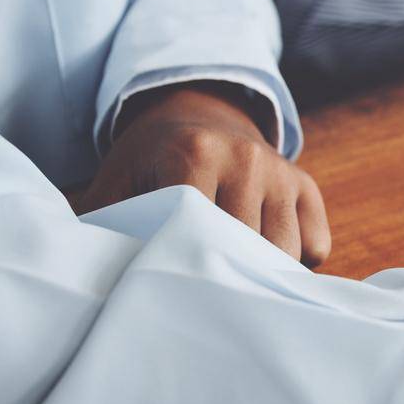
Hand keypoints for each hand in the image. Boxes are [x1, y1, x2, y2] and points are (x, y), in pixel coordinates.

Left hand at [79, 83, 331, 265]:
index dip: (192, 269)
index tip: (175, 287)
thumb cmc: (147, 164)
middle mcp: (247, 158)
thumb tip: (89, 281)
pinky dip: (295, 261)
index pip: (205, 232)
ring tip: (233, 275)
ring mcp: (282, 170)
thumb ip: (105, 227)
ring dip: (264, 272)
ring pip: (288, 252)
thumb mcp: (115, 187)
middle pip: (251, 249)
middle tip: (203, 292)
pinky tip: (263, 255)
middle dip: (228, 276)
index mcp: (195, 154)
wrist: (196, 112)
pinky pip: (315, 246)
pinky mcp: (307, 184)